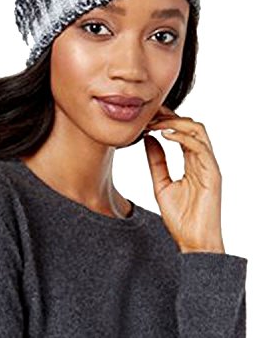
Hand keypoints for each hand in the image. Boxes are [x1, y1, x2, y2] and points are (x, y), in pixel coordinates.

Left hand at [144, 105, 224, 253]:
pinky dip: (182, 136)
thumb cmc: (181, 218)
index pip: (182, 132)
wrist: (192, 242)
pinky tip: (165, 135)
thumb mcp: (161, 184)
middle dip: (170, 117)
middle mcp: (203, 160)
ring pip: (198, 130)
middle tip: (149, 116)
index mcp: (192, 161)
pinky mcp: (213, 174)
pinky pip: (200, 147)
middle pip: (191, 125)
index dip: (165, 121)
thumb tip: (148, 139)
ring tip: (155, 124)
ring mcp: (209, 165)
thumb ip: (156, 161)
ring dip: (175, 122)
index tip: (146, 119)